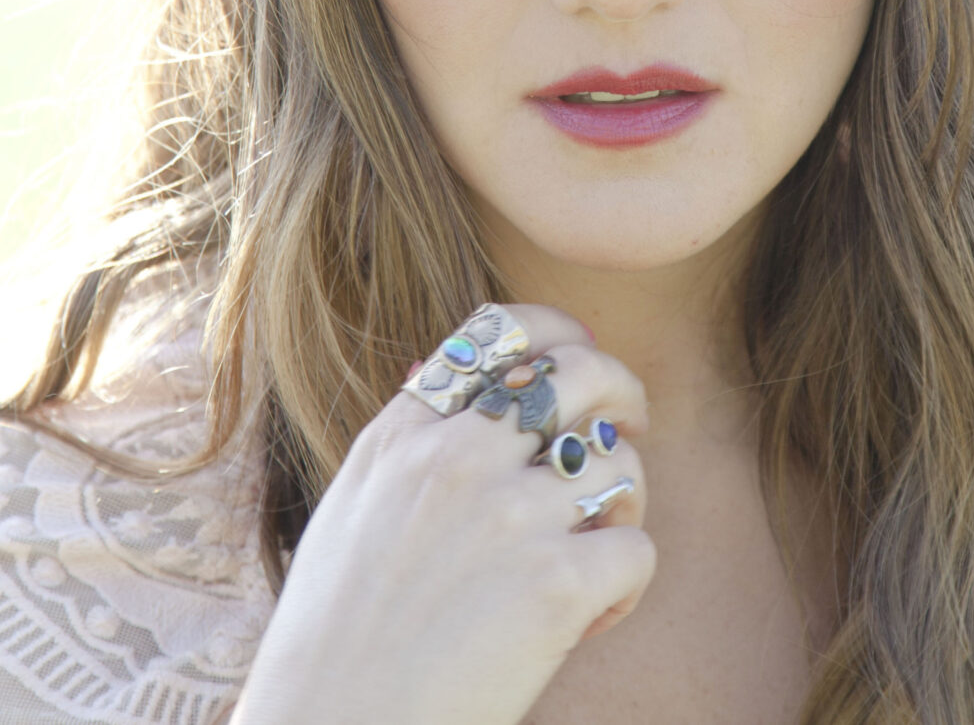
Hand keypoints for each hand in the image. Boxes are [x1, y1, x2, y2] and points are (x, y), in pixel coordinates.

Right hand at [230, 305, 654, 724]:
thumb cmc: (337, 642)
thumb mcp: (352, 512)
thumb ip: (404, 444)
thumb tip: (432, 368)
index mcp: (403, 436)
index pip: (502, 332)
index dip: (563, 337)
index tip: (584, 362)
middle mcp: (457, 458)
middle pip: (583, 373)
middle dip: (623, 395)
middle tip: (632, 429)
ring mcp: (510, 516)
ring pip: (621, 464)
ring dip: (625, 504)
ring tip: (596, 550)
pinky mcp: (557, 585)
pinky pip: (636, 550)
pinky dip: (626, 589)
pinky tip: (590, 621)